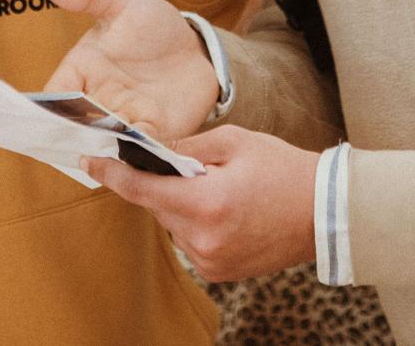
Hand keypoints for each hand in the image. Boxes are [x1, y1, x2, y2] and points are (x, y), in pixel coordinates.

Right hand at [43, 0, 217, 140]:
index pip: (54, 96)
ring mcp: (125, 119)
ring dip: (106, 148)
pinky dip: (138, 153)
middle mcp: (98, 100)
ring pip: (106, 142)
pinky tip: (140, 155)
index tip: (42, 119)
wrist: (196, 47)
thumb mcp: (122, 2)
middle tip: (77, 140)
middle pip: (76, 126)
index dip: (45, 110)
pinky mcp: (154, 131)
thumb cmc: (152, 24)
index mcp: (81, 71)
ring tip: (108, 149)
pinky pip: (141, 148)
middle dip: (74, 137)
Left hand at [85, 126, 318, 282]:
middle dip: (164, 183)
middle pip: (157, 206)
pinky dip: (196, 223)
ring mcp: (209, 260)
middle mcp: (202, 239)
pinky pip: (189, 241)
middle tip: (194, 167)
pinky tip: (225, 210)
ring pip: (173, 224)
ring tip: (218, 189)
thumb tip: (152, 149)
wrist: (324, 213)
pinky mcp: (218, 272)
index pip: (142, 189)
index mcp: (205, 202)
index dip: (111, 174)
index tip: (90, 161)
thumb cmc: (283, 170)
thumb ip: (187, 147)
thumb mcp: (235, 142)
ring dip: (182, 204)